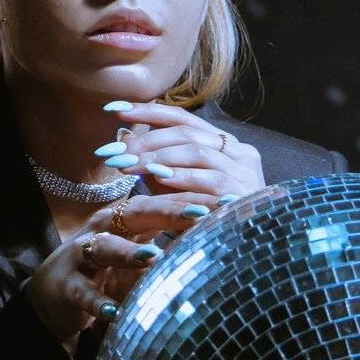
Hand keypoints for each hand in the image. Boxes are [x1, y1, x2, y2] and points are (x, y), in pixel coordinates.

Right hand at [23, 191, 220, 346]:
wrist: (52, 293)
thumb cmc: (104, 269)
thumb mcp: (137, 252)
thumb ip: (170, 242)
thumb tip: (220, 238)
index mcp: (124, 218)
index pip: (162, 202)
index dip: (193, 201)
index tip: (229, 202)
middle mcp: (103, 228)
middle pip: (136, 212)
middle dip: (168, 212)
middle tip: (200, 214)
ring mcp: (82, 255)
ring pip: (105, 248)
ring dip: (128, 252)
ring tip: (153, 258)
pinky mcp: (67, 285)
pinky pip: (83, 293)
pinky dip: (98, 302)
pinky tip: (115, 312)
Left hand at [103, 102, 265, 203]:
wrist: (239, 249)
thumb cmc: (203, 216)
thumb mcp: (175, 185)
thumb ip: (155, 162)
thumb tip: (123, 140)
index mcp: (224, 144)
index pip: (183, 118)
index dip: (148, 111)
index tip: (115, 110)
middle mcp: (239, 151)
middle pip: (187, 134)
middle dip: (146, 141)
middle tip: (115, 151)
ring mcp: (244, 171)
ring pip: (196, 153)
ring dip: (158, 158)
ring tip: (128, 165)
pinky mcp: (245, 192)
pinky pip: (210, 181)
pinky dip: (182, 178)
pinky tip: (158, 179)